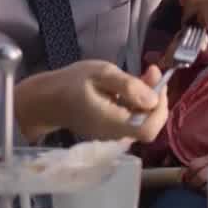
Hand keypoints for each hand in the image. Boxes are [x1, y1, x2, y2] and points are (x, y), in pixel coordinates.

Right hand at [14, 60, 166, 142]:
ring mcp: (113, 135)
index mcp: (113, 123)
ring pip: (141, 121)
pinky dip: (136, 103)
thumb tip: (154, 99)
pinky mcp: (111, 131)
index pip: (149, 129)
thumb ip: (128, 86)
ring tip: (140, 75)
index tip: (157, 84)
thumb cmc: (71, 83)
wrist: (47, 100)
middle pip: (149, 125)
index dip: (160, 109)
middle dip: (155, 99)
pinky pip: (131, 120)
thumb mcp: (101, 74)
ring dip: (146, 99)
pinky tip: (128, 87)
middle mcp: (116, 135)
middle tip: (150, 72)